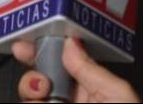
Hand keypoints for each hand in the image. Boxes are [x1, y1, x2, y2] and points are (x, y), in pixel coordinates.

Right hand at [13, 38, 139, 102]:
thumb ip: (91, 70)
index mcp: (92, 90)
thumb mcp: (117, 95)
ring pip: (29, 103)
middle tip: (42, 85)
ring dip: (32, 98)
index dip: (42, 52)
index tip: (25, 45)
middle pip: (37, 84)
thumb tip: (71, 43)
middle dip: (32, 80)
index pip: (61, 65)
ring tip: (46, 100)